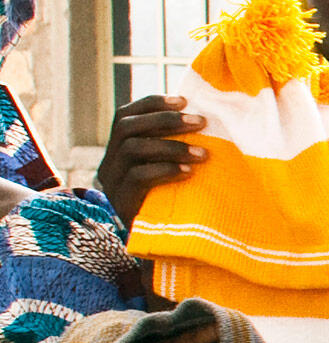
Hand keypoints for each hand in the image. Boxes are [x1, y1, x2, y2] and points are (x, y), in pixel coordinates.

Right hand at [97, 93, 202, 232]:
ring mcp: (111, 181)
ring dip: (172, 146)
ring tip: (204, 153)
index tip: (183, 99)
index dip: (152, 104)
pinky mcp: (120, 200)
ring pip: (132, 149)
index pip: (124, 115)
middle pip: (127, 128)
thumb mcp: (165, 168)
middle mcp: (108, 161)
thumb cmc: (167, 199)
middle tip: (202, 122)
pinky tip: (189, 172)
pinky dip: (166, 170)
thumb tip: (205, 119)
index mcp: (117, 148)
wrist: (154, 243)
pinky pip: (138, 177)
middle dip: (166, 120)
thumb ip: (171, 146)